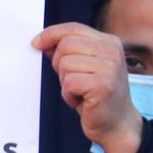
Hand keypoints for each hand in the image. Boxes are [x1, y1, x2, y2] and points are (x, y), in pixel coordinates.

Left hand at [33, 23, 142, 152]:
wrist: (117, 124)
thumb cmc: (95, 95)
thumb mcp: (83, 67)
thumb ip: (67, 52)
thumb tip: (41, 41)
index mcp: (109, 42)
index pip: (73, 28)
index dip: (51, 34)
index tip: (36, 44)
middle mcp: (113, 51)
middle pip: (65, 45)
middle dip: (59, 64)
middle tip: (71, 81)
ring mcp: (110, 68)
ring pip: (65, 63)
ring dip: (65, 82)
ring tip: (80, 92)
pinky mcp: (103, 85)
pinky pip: (69, 82)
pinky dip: (68, 94)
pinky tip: (81, 100)